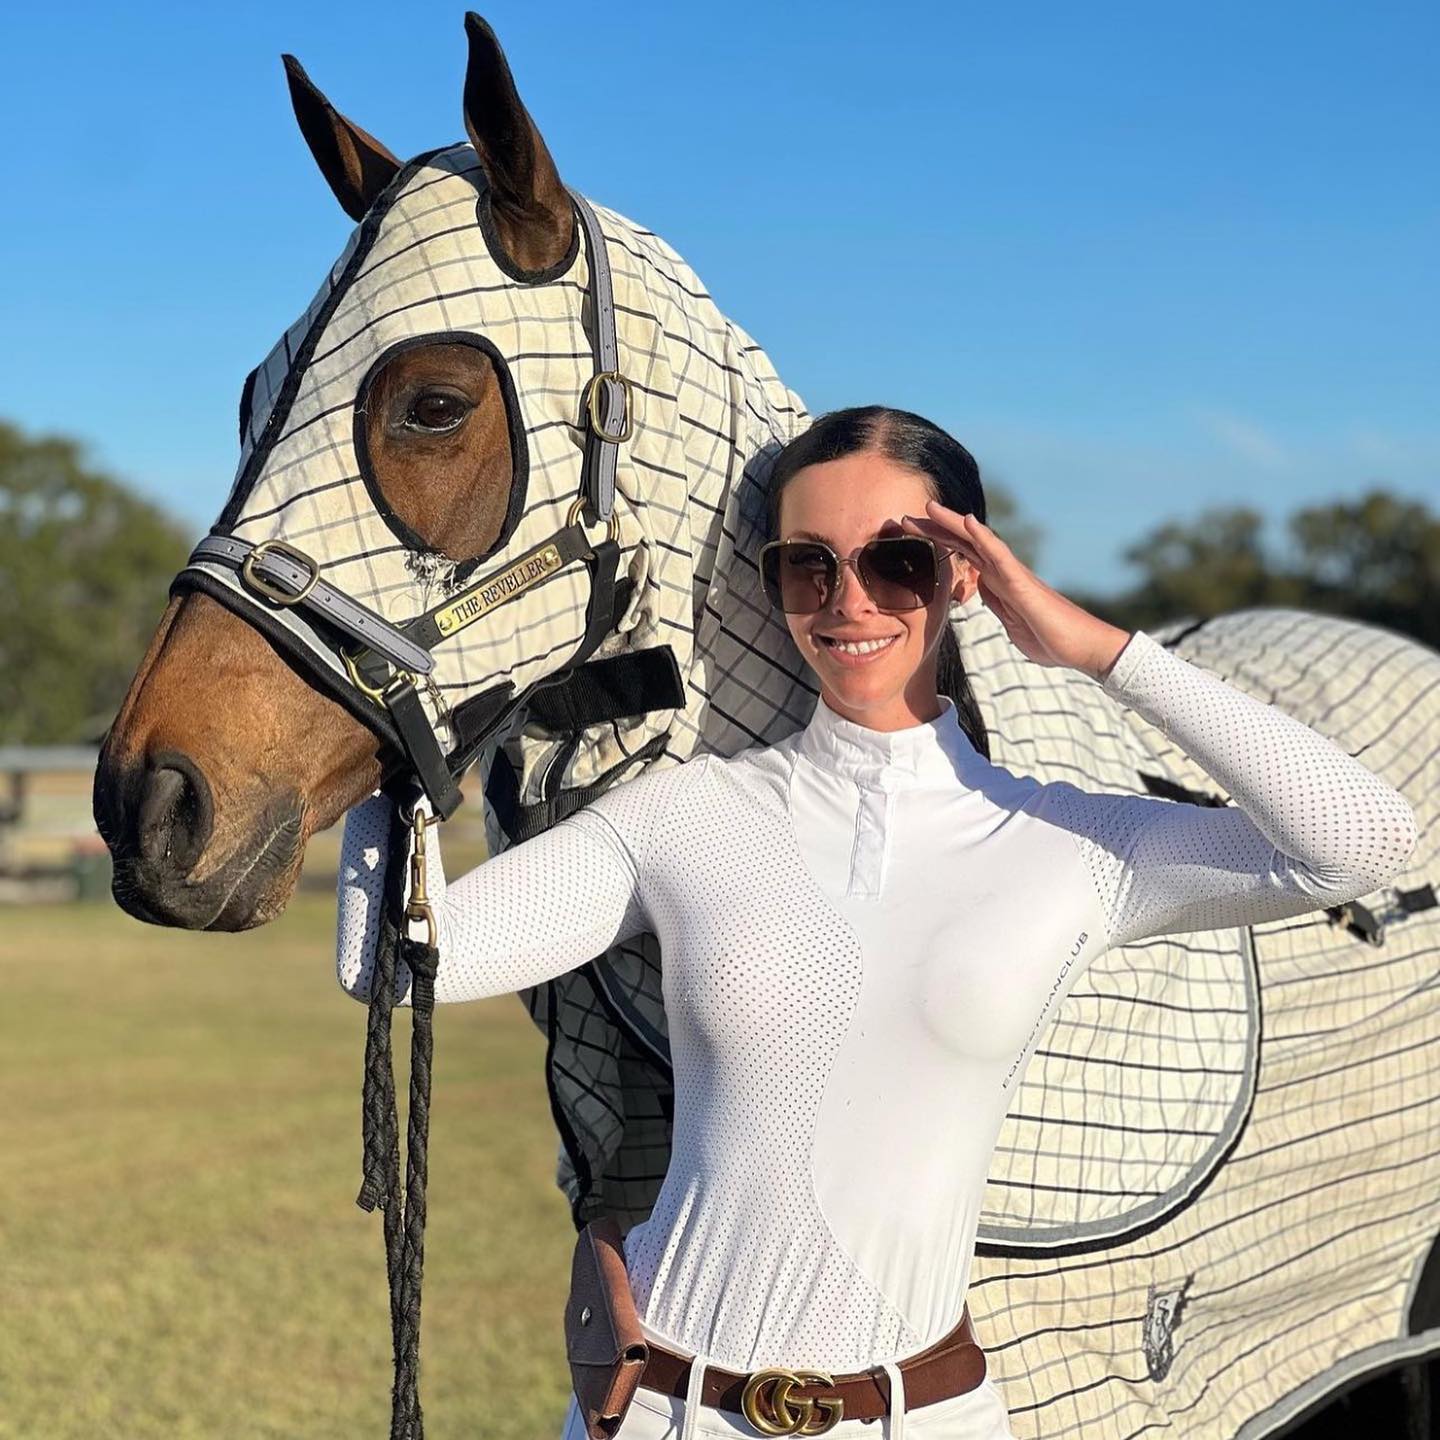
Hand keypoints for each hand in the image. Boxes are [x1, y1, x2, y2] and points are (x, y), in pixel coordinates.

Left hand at [900, 500, 1130, 679]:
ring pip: (977, 542)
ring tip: (928, 507)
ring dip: (952, 524)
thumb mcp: (1011, 625)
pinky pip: (999, 555)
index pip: (959, 559)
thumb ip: (997, 608)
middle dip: (932, 531)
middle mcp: (1002, 573)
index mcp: (996, 584)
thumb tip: (983, 595)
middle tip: (902, 519)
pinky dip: (982, 536)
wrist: (1079, 648)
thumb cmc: (1049, 639)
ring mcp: (1012, 574)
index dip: (934, 547)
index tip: (907, 539)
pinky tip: (966, 521)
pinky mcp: (1021, 582)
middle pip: (962, 545)